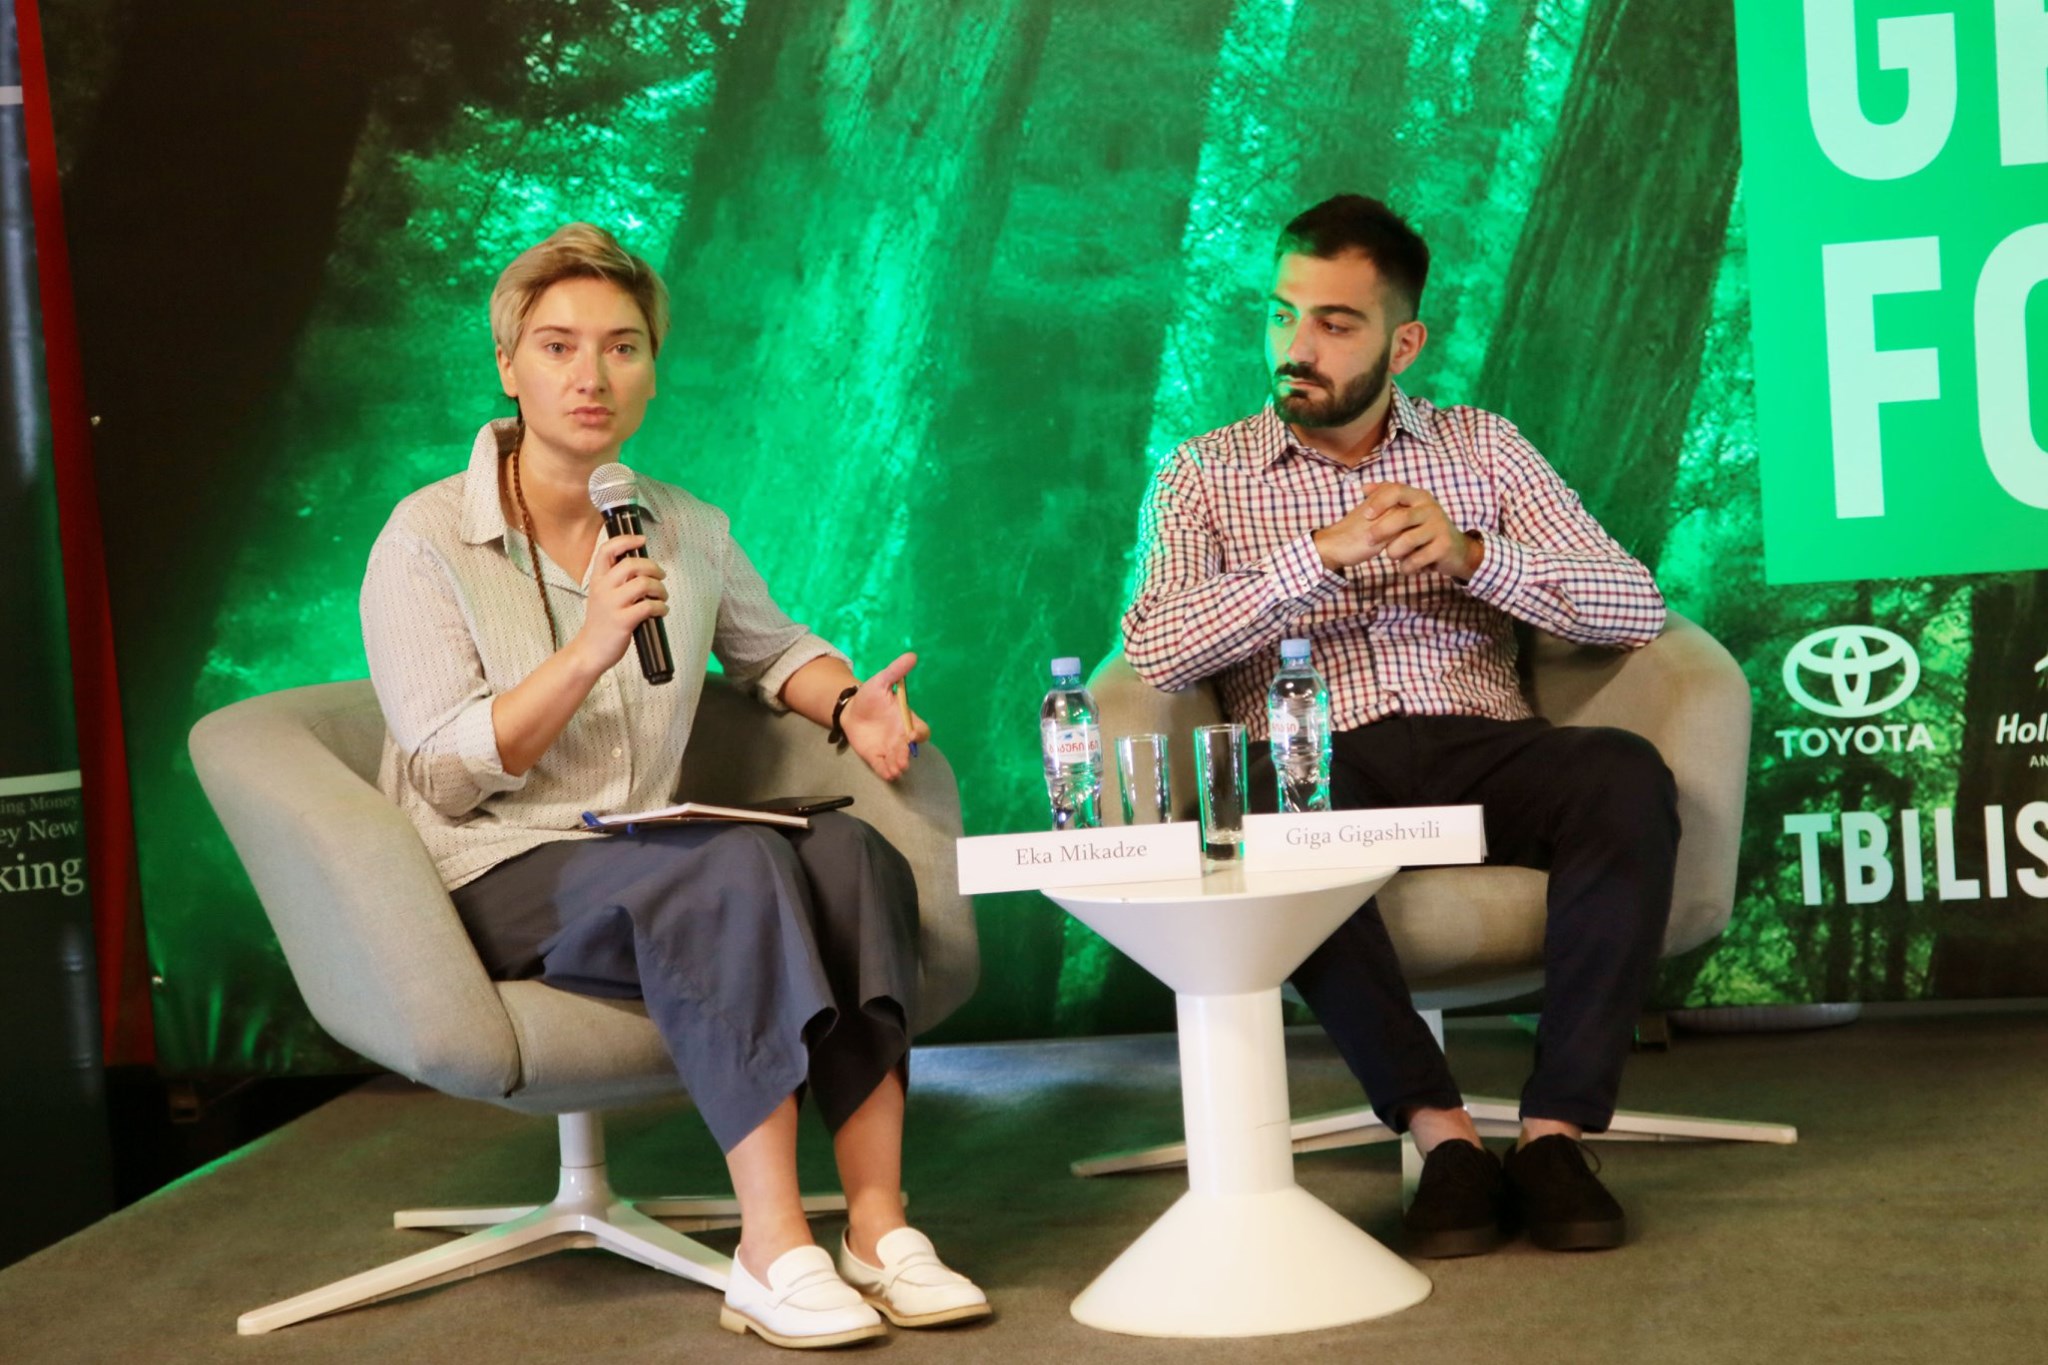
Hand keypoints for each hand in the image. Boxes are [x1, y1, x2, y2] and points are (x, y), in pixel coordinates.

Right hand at [569, 534, 667, 673]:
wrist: (590, 651)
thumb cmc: (602, 623)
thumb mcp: (602, 596)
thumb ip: (617, 581)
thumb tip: (644, 567)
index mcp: (597, 580)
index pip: (607, 550)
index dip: (626, 540)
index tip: (642, 540)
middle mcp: (603, 589)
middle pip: (632, 564)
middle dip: (653, 568)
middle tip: (661, 577)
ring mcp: (612, 605)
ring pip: (643, 584)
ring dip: (660, 589)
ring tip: (662, 597)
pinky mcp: (622, 621)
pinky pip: (649, 606)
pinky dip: (661, 607)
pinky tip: (662, 611)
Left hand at [839, 651, 929, 781]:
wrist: (851, 709)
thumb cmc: (870, 695)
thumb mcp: (882, 680)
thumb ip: (896, 671)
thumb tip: (912, 655)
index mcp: (906, 720)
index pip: (921, 730)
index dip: (919, 733)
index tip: (911, 734)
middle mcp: (900, 737)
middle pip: (909, 749)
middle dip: (906, 755)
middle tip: (903, 760)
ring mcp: (889, 748)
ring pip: (898, 760)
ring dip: (898, 765)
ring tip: (897, 770)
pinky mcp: (876, 756)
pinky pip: (883, 766)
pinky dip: (886, 771)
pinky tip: (888, 774)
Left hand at [1312, 482, 1481, 579]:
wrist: (1457, 551)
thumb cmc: (1425, 530)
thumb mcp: (1409, 511)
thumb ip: (1388, 499)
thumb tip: (1363, 487)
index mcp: (1419, 496)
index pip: (1396, 490)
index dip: (1378, 501)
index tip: (1365, 515)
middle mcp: (1430, 508)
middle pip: (1401, 517)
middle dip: (1381, 530)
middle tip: (1369, 540)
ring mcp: (1439, 527)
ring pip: (1407, 541)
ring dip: (1394, 552)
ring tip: (1392, 555)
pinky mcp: (1444, 546)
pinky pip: (1416, 559)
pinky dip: (1406, 566)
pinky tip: (1406, 566)